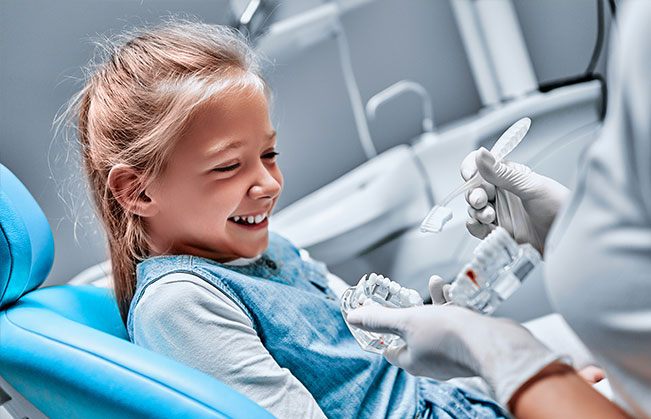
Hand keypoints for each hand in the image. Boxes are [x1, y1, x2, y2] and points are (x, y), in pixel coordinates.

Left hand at [346, 303, 563, 406]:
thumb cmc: (450, 335)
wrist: (493, 342)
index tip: (383, 314)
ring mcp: (453, 354)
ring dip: (436, 302)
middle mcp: (432, 362)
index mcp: (412, 361)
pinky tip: (454, 292)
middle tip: (412, 295)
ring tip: (437, 285)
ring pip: (438, 324)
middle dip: (414, 309)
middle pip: (414, 333)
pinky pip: (457, 324)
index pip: (390, 350)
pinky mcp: (470, 345)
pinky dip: (454, 306)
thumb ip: (379, 320)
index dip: (384, 332)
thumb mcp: (406, 321)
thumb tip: (353, 318)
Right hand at [461, 148, 569, 253]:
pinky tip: (483, 225)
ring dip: (476, 212)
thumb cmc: (559, 207)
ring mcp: (498, 213)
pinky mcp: (497, 232)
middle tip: (481, 200)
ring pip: (473, 209)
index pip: (481, 166)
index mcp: (508, 176)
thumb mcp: (531, 187)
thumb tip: (481, 154)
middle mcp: (501, 193)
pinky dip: (475, 227)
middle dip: (473, 194)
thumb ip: (503, 173)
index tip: (471, 175)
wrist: (568, 238)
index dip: (471, 168)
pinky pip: (477, 228)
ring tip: (489, 216)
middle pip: (473, 189)